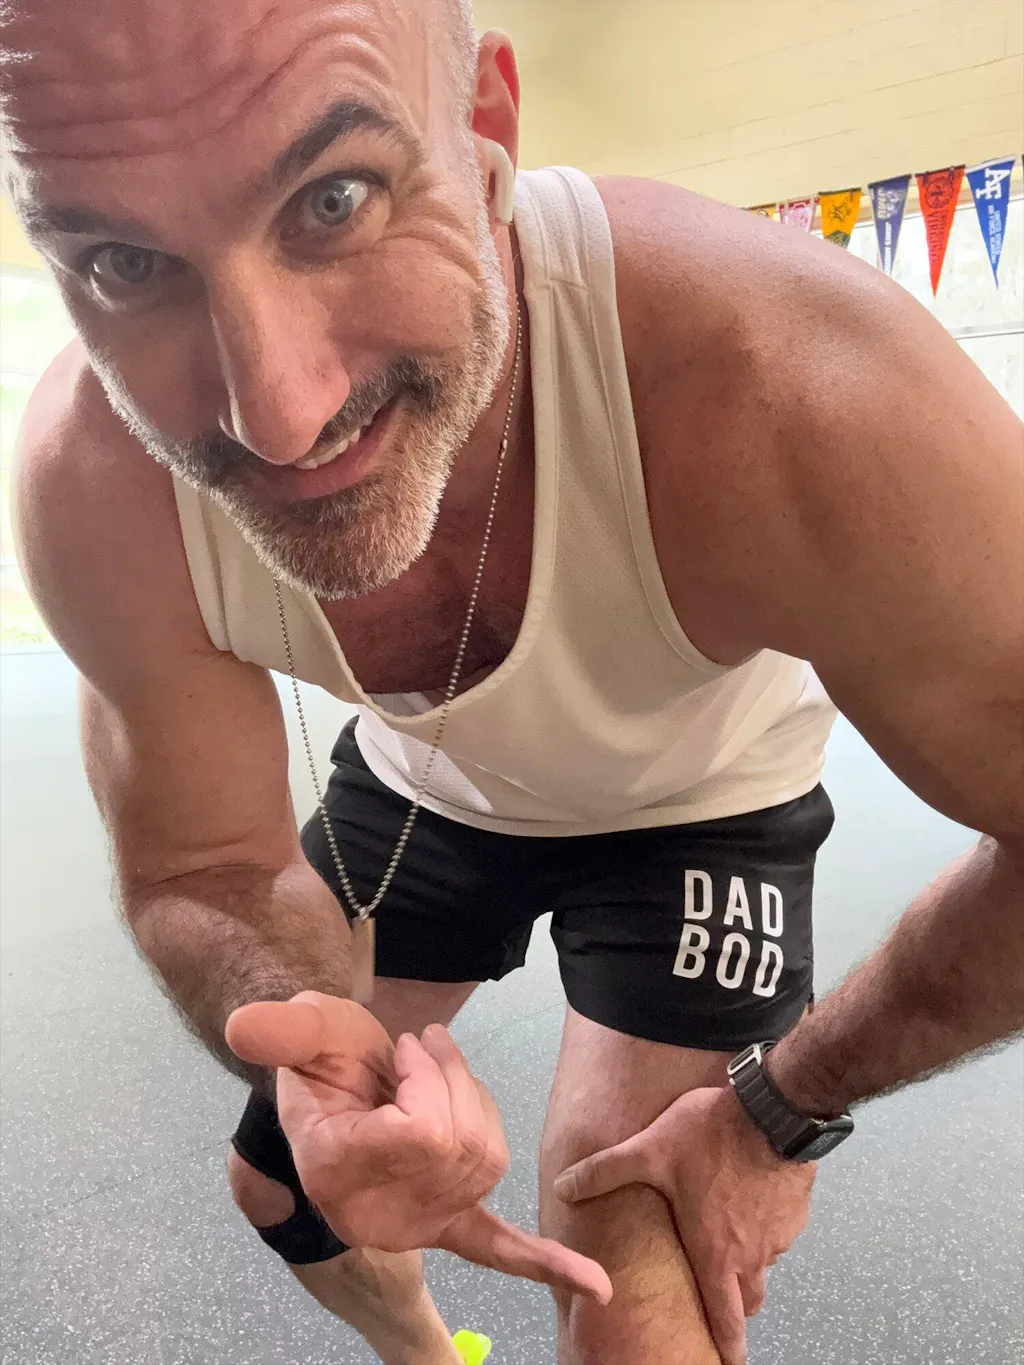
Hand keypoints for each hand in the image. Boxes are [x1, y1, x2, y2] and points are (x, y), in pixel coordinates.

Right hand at [226, 991, 611, 1303]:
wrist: (332, 1086)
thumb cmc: (322, 1057)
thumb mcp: (305, 1029)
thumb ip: (282, 1029)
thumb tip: (244, 1025)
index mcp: (336, 1171)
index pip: (419, 1131)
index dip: (422, 1078)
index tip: (400, 1051)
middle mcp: (376, 1213)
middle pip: (460, 1141)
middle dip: (453, 1079)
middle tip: (423, 1051)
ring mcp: (417, 1222)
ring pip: (486, 1155)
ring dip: (475, 1100)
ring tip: (441, 1071)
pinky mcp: (447, 1221)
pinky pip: (495, 1249)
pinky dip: (544, 1264)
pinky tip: (594, 1286)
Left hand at [554, 1085, 813, 1363]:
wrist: (773, 1110)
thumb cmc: (712, 1137)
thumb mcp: (649, 1150)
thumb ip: (605, 1171)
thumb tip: (564, 1187)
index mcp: (716, 1254)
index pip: (726, 1319)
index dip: (727, 1346)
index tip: (727, 1362)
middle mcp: (752, 1254)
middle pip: (749, 1299)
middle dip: (736, 1306)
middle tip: (723, 1301)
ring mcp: (779, 1234)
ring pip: (765, 1264)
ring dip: (749, 1260)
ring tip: (732, 1239)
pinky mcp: (797, 1210)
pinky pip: (781, 1231)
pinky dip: (766, 1227)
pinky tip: (752, 1199)